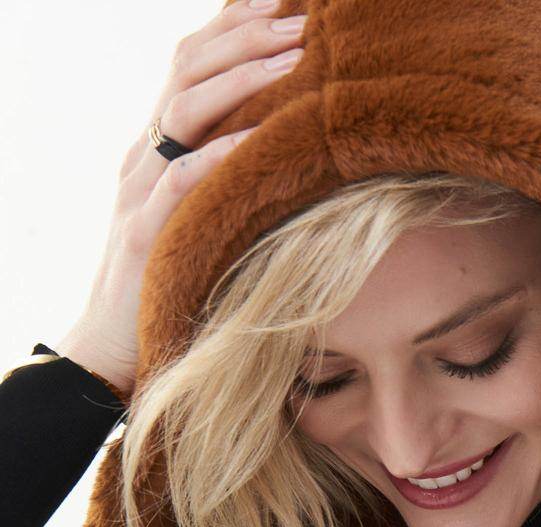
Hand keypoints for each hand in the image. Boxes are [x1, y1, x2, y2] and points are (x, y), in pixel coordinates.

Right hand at [55, 0, 307, 398]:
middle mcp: (144, 156)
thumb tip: (284, 150)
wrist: (112, 351)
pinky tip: (258, 137)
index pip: (190, 63)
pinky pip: (180, 182)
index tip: (282, 1)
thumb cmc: (170, 285)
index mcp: (158, 146)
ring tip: (294, 60)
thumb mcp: (200, 218)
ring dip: (241, 79)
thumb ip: (226, 177)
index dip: (232, 25)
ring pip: (182, 110)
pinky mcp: (144, 236)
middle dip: (246, 36)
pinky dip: (219, 155)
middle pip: (188, 68)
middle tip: (302, 19)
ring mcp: (138, 192)